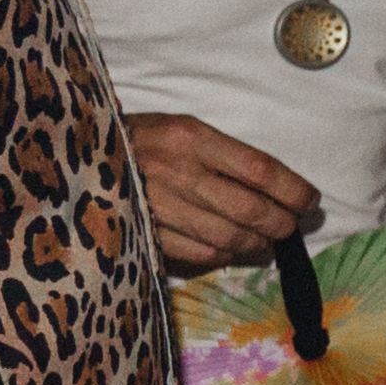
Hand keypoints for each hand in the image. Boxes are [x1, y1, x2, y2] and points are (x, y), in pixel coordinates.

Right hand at [129, 111, 319, 274]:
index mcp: (191, 138)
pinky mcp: (144, 233)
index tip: (309, 201)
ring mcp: (158, 206)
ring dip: (257, 244)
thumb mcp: (184, 130)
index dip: (293, 190)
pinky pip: (199, 253)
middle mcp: (177, 172)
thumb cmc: (142, 140)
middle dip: (281, 223)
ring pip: (228, 237)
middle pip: (249, 210)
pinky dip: (224, 254)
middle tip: (290, 226)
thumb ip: (228, 157)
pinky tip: (231, 248)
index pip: (260, 170)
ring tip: (266, 241)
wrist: (76, 156)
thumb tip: (279, 190)